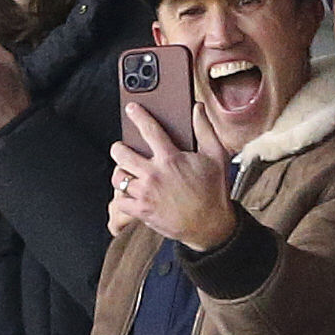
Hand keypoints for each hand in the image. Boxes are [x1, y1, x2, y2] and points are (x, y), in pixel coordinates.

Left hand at [107, 104, 236, 250]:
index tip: (131, 109)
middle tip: (122, 148)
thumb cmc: (214, 191)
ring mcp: (146, 194)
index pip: (149, 130)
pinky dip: (122, 196)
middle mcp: (154, 174)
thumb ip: (205, 129)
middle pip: (121, 153)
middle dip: (119, 148)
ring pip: (118, 177)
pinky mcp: (142, 211)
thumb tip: (198, 108)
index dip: (137, 116)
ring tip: (127, 171)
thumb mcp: (216, 156)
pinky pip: (120, 201)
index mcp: (171, 158)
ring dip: (120, 172)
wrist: (211, 226)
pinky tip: (130, 193)